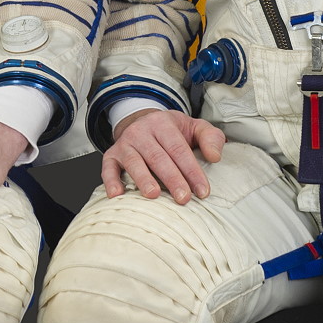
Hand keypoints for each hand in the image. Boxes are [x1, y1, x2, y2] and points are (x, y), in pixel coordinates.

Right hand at [102, 108, 224, 202]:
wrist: (145, 123)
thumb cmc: (174, 132)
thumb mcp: (195, 128)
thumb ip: (211, 138)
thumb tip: (215, 156)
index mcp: (163, 123)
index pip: (179, 149)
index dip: (191, 170)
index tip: (202, 191)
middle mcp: (141, 132)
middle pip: (157, 157)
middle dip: (171, 178)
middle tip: (183, 198)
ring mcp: (124, 143)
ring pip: (133, 162)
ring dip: (143, 179)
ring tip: (153, 195)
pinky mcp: (111, 155)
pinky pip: (108, 167)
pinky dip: (111, 181)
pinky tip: (117, 195)